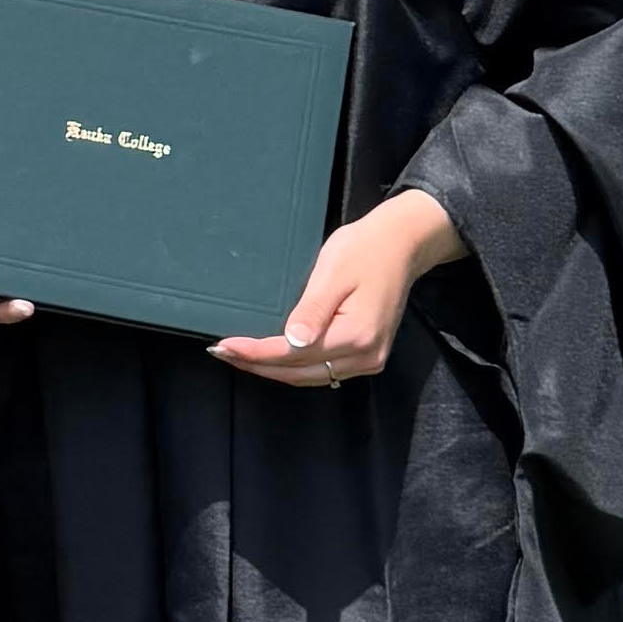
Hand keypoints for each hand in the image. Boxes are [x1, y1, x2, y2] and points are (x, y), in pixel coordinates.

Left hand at [209, 189, 462, 389]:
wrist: (402, 246)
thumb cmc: (365, 251)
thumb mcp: (333, 275)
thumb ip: (312, 312)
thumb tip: (291, 342)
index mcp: (356, 336)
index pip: (292, 354)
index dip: (254, 353)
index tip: (222, 346)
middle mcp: (365, 356)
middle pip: (298, 372)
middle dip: (256, 364)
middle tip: (220, 352)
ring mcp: (369, 359)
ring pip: (309, 375)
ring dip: (272, 369)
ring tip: (237, 355)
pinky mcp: (367, 355)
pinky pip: (322, 370)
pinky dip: (293, 366)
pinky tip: (270, 356)